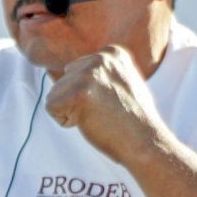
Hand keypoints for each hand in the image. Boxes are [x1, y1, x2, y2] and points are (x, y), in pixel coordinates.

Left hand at [45, 46, 166, 163]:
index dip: (89, 95)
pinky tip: (89, 122)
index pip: (75, 71)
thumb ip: (99, 74)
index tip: (112, 103)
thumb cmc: (133, 121)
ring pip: (55, 94)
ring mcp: (89, 74)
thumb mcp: (121, 84)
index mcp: (112, 53)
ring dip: (71, 111)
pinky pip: (51, 107)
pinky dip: (65, 121)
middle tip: (104, 113)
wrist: (145, 143)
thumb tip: (60, 70)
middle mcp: (100, 58)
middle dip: (77, 101)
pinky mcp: (77, 92)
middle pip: (63, 80)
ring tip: (99, 118)